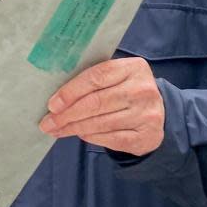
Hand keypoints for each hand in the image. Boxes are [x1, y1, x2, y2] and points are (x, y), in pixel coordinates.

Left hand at [39, 57, 164, 156]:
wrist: (159, 114)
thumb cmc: (126, 91)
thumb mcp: (117, 77)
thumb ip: (93, 79)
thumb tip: (56, 96)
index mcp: (134, 68)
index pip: (96, 76)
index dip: (71, 91)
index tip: (51, 104)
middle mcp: (143, 90)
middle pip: (96, 102)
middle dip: (67, 114)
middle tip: (47, 122)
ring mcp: (147, 114)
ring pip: (100, 122)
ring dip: (73, 128)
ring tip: (56, 130)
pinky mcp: (147, 136)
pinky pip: (110, 138)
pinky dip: (90, 137)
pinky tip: (79, 134)